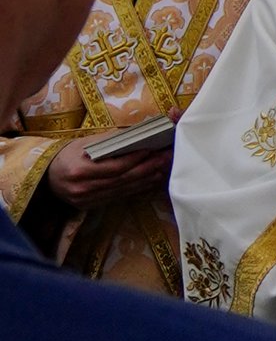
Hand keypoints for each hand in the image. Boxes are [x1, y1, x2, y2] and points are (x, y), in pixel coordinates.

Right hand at [45, 135, 172, 209]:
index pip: (115, 167)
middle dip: (147, 169)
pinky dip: (135, 189)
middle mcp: (84, 188)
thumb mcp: (84, 143)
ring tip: (162, 169)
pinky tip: (148, 181)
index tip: (153, 149)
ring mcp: (88, 200)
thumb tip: (136, 134)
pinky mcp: (91, 206)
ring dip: (145, 180)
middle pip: (122, 180)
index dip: (136, 159)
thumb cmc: (67, 154)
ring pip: (123, 190)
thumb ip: (109, 140)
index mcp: (80, 170)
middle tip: (165, 159)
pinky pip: (118, 197)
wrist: (46, 177)